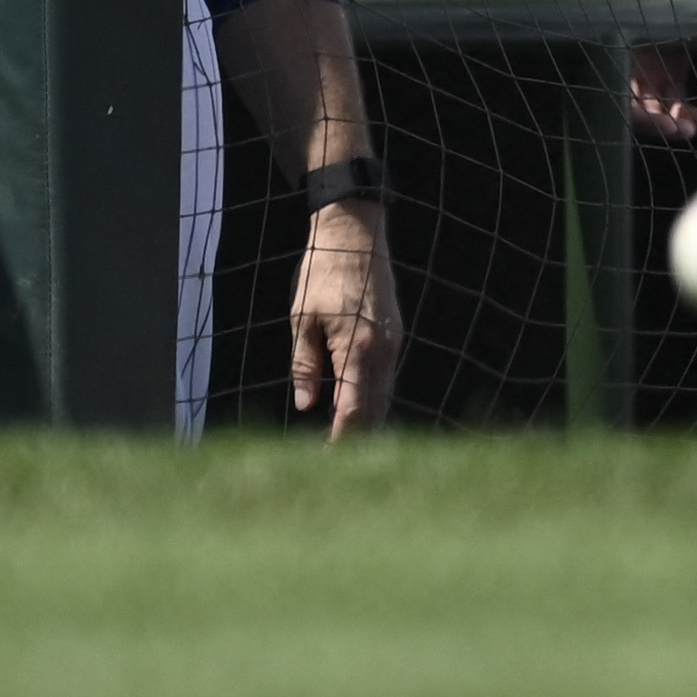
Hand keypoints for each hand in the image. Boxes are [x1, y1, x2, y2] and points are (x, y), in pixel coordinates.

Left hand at [289, 196, 405, 437]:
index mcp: (358, 349)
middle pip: (375, 413)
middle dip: (355, 441)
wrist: (355, 232)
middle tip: (333, 464)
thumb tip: (307, 405)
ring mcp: (393, 344)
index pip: (353, 412)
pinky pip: (385, 380)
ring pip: (384, 398)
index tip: (326, 461)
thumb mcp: (302, 318)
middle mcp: (382, 352)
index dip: (341, 441)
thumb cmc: (322, 272)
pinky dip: (373, 400)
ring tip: (343, 445)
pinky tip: (356, 410)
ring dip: (366, 423)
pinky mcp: (394, 336)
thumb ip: (305, 365)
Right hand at [602, 0, 696, 141]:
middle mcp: (626, 57)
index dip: (634, 107)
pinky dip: (688, 112)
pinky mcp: (669, 65)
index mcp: (612, 38)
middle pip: (634, 103)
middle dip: (657, 122)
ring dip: (674, 121)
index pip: (614, 84)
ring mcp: (648, 64)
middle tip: (683, 130)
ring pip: (656, 105)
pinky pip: (675, 98)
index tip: (660, 116)